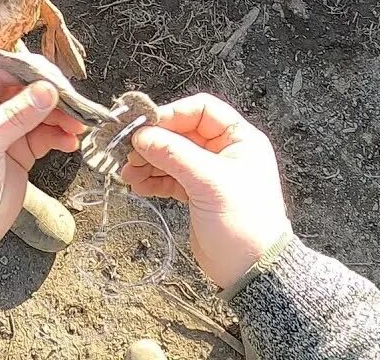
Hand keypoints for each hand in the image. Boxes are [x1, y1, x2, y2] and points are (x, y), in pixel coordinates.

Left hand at [0, 62, 85, 253]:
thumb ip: (15, 117)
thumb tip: (47, 90)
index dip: (25, 73)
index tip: (53, 78)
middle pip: (22, 91)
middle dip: (48, 96)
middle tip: (73, 102)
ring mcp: (3, 133)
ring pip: (37, 113)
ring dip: (59, 117)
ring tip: (77, 126)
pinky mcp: (19, 153)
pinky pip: (44, 136)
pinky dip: (59, 136)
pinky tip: (71, 142)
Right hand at [121, 94, 289, 288]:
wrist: (250, 269)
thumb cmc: (244, 223)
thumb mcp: (209, 182)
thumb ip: (174, 154)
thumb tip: (142, 135)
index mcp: (239, 139)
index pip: (201, 110)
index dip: (171, 114)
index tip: (144, 126)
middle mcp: (224, 152)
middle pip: (180, 133)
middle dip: (153, 142)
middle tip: (128, 152)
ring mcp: (208, 173)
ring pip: (171, 156)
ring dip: (148, 162)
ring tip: (129, 174)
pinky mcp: (196, 194)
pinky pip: (169, 177)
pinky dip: (153, 180)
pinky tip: (139, 186)